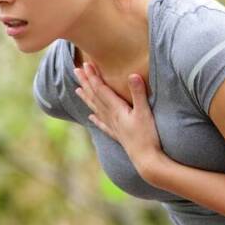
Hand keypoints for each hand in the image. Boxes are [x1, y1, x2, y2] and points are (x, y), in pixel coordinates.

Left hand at [74, 62, 164, 178]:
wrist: (146, 160)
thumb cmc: (147, 136)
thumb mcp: (145, 112)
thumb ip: (138, 93)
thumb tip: (133, 74)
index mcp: (116, 109)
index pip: (101, 89)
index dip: (93, 76)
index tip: (86, 65)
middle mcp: (111, 117)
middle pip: (95, 97)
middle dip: (86, 82)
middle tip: (76, 70)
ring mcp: (113, 126)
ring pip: (96, 109)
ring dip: (87, 98)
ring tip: (77, 89)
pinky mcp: (118, 135)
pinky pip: (102, 125)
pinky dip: (96, 119)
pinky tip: (90, 118)